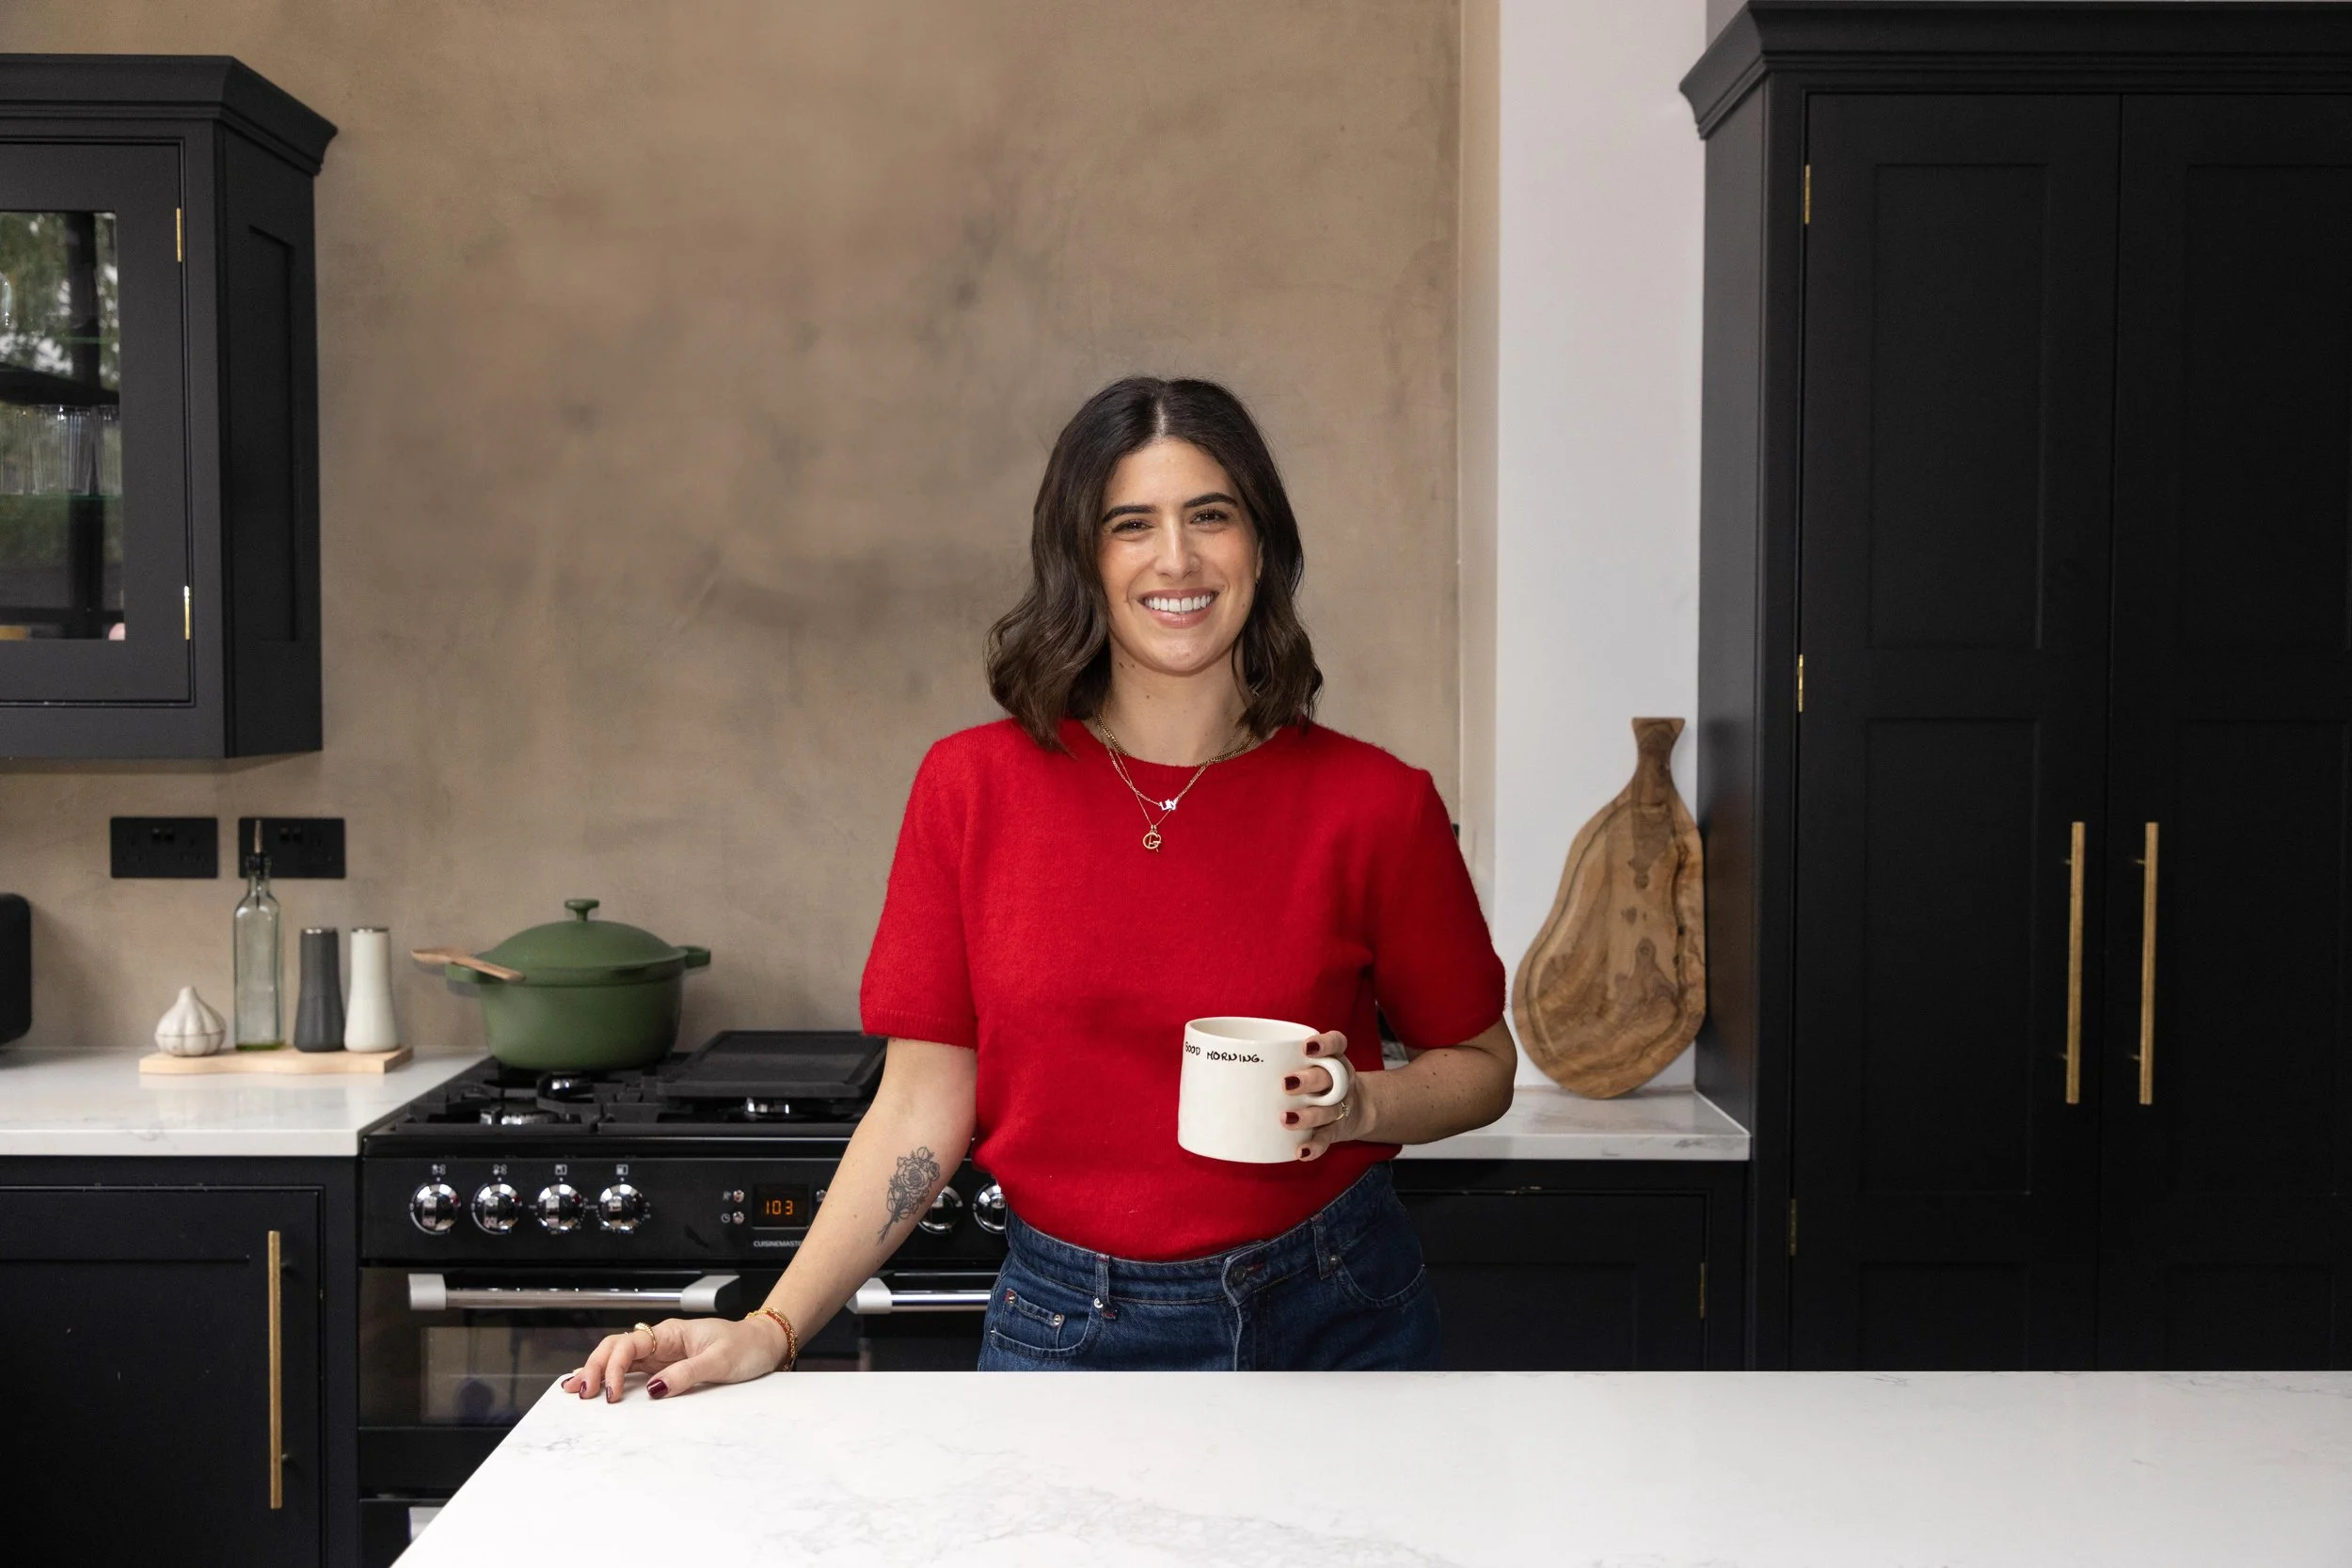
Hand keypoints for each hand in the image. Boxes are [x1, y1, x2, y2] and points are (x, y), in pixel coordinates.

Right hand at [561, 1313, 788, 1402]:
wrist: (764, 1344)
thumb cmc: (746, 1347)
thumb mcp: (720, 1361)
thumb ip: (688, 1373)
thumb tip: (656, 1390)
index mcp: (672, 1333)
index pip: (630, 1344)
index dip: (614, 1368)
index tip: (611, 1393)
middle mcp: (662, 1341)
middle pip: (616, 1349)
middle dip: (594, 1368)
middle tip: (582, 1394)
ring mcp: (661, 1355)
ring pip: (620, 1359)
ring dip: (596, 1372)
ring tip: (574, 1391)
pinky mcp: (666, 1367)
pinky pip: (634, 1371)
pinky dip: (612, 1377)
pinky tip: (596, 1387)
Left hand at [1282, 1030, 1370, 1161]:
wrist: (1357, 1109)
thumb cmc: (1320, 1082)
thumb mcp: (1312, 1065)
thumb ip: (1282, 1060)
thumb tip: (1230, 1061)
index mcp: (1334, 1059)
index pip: (1337, 1043)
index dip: (1326, 1044)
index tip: (1307, 1047)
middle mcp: (1340, 1081)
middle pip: (1330, 1078)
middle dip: (1309, 1080)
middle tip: (1286, 1084)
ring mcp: (1339, 1106)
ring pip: (1328, 1110)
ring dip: (1307, 1115)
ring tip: (1286, 1119)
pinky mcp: (1336, 1129)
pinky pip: (1327, 1138)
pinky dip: (1315, 1146)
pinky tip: (1302, 1151)